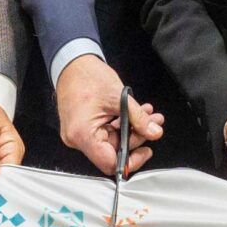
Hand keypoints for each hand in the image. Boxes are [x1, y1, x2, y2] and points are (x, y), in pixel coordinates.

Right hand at [55, 54, 162, 177]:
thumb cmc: (88, 76)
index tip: (146, 150)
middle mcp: (77, 139)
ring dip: (132, 128)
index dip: (131, 160)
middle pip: (113, 151)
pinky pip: (106, 132)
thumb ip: (138, 118)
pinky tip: (135, 112)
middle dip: (136, 137)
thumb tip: (154, 132)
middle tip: (153, 123)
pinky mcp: (82, 127)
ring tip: (148, 115)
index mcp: (83, 135)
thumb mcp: (119, 97)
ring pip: (112, 141)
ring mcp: (79, 134)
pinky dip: (121, 124)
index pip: (110, 163)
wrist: (71, 63)